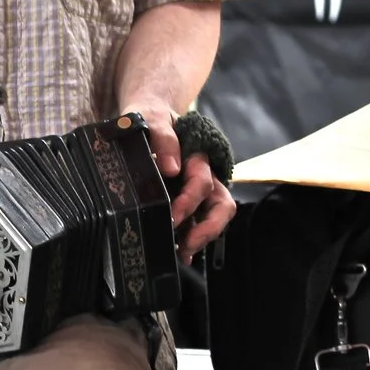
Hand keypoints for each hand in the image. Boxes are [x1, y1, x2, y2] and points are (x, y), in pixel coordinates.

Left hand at [132, 108, 235, 263]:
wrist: (148, 114)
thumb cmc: (149, 116)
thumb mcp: (151, 118)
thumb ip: (163, 137)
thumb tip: (172, 167)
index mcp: (197, 157)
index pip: (202, 182)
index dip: (189, 201)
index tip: (171, 217)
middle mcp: (204, 175)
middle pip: (221, 205)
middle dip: (206, 227)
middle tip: (184, 245)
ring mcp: (198, 189)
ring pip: (216, 215)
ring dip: (202, 237)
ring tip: (183, 254)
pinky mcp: (188, 200)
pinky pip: (199, 222)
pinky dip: (192, 240)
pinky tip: (179, 255)